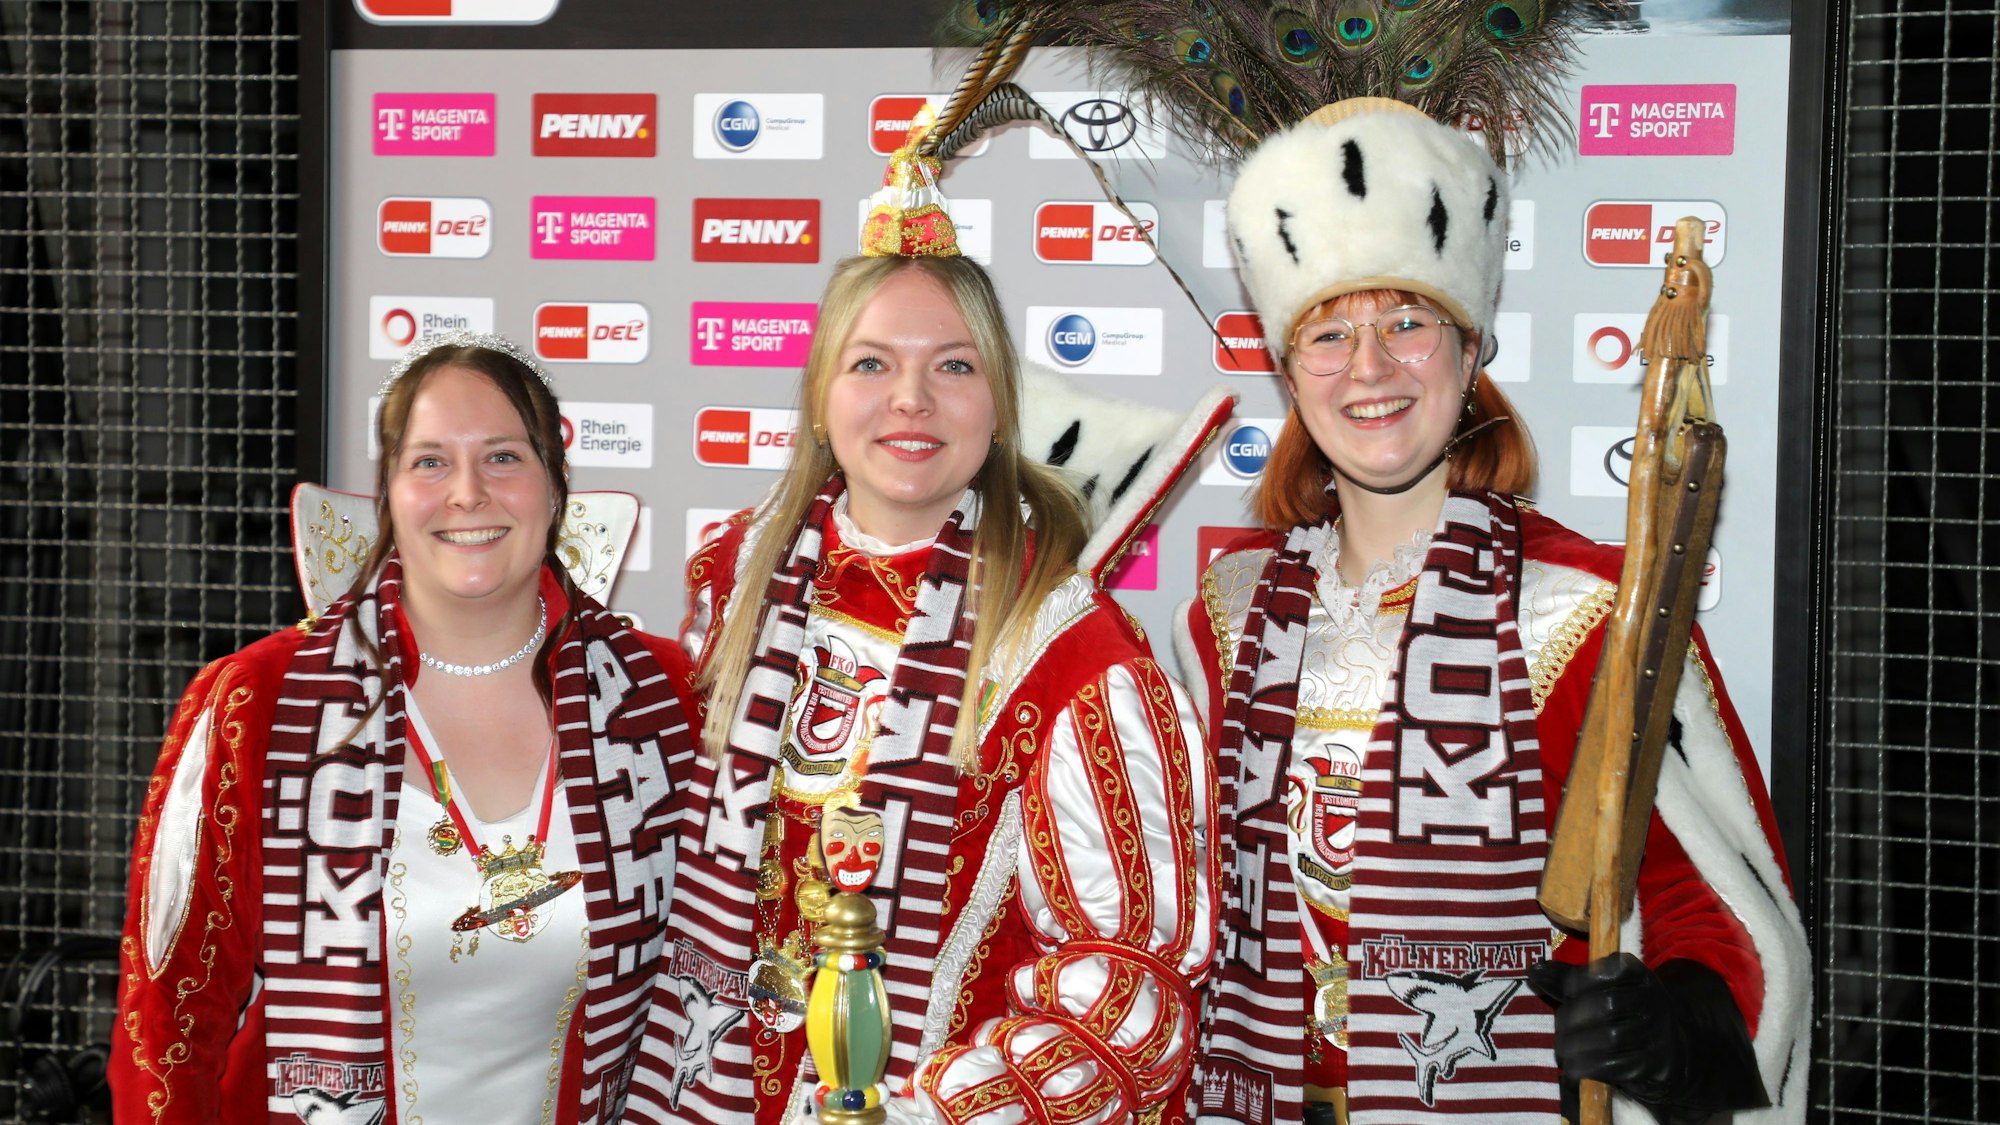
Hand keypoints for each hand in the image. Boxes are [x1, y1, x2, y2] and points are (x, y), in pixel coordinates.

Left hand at [1526, 952, 1685, 1102]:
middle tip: (1558, 1027)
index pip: (1612, 969)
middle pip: (1608, 1005)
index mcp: (1639, 975)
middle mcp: (1653, 1000)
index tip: (1566, 991)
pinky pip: (1618, 1067)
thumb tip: (1534, 970)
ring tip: (1562, 1049)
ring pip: (1611, 1037)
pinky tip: (1574, 1068)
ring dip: (1578, 1045)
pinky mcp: (1655, 1066)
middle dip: (1574, 1017)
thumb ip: (1569, 980)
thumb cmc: (1624, 1014)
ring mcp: (1657, 1034)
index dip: (1582, 979)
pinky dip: (1590, 1068)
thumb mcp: (1603, 989)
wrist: (1671, 1051)